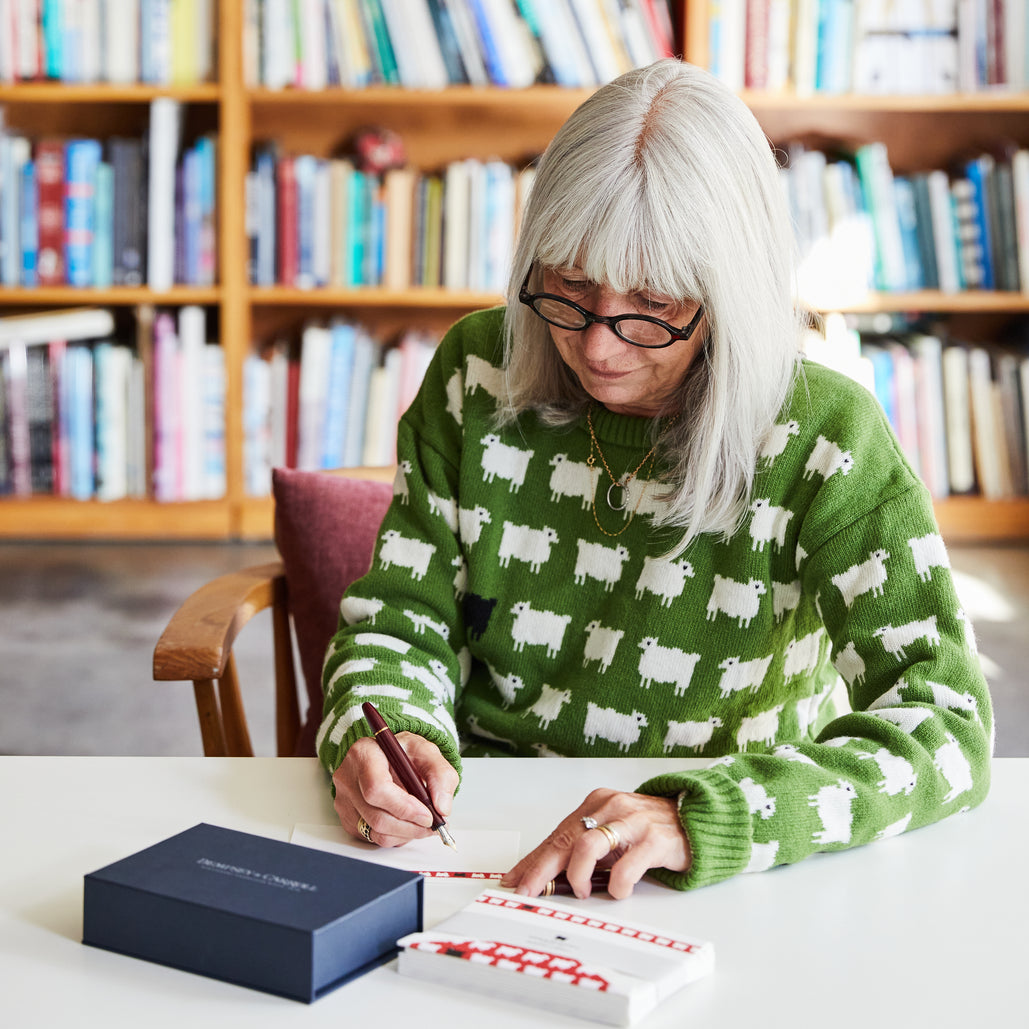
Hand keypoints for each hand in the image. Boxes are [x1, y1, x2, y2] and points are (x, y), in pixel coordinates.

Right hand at [332, 732, 458, 847]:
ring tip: (422, 823)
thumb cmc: (404, 753)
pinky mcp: (347, 817)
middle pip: (377, 816)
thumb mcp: (428, 752)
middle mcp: (348, 777)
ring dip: (406, 834)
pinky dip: (395, 836)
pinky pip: (372, 838)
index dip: (404, 807)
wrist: (389, 756)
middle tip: (432, 824)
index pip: (377, 788)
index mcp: (365, 753)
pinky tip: (406, 822)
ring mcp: (344, 800)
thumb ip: (441, 776)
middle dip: (410, 826)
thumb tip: (442, 808)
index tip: (427, 814)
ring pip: (376, 831)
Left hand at [502, 787, 690, 899]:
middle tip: (528, 891)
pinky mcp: (656, 839)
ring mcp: (633, 821)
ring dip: (578, 874)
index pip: (557, 834)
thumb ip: (585, 849)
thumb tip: (548, 877)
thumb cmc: (649, 830)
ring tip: (580, 891)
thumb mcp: (613, 834)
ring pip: (590, 845)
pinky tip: (618, 891)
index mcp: (596, 804)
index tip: (514, 879)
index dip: (534, 859)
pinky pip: (628, 864)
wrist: (696, 819)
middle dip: (542, 868)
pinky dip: (617, 883)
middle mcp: (611, 807)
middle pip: (566, 838)